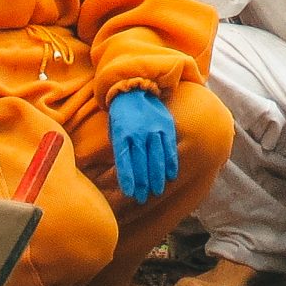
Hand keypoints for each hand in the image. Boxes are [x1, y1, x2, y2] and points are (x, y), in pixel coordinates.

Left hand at [105, 89, 179, 203]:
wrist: (135, 87)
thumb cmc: (121, 114)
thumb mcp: (114, 129)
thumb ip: (119, 148)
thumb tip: (122, 171)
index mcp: (122, 134)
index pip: (124, 161)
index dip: (128, 179)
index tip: (130, 193)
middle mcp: (138, 132)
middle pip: (141, 163)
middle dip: (142, 182)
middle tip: (143, 197)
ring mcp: (154, 129)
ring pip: (156, 157)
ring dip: (157, 176)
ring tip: (157, 191)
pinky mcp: (166, 125)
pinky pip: (169, 147)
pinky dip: (170, 162)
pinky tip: (171, 175)